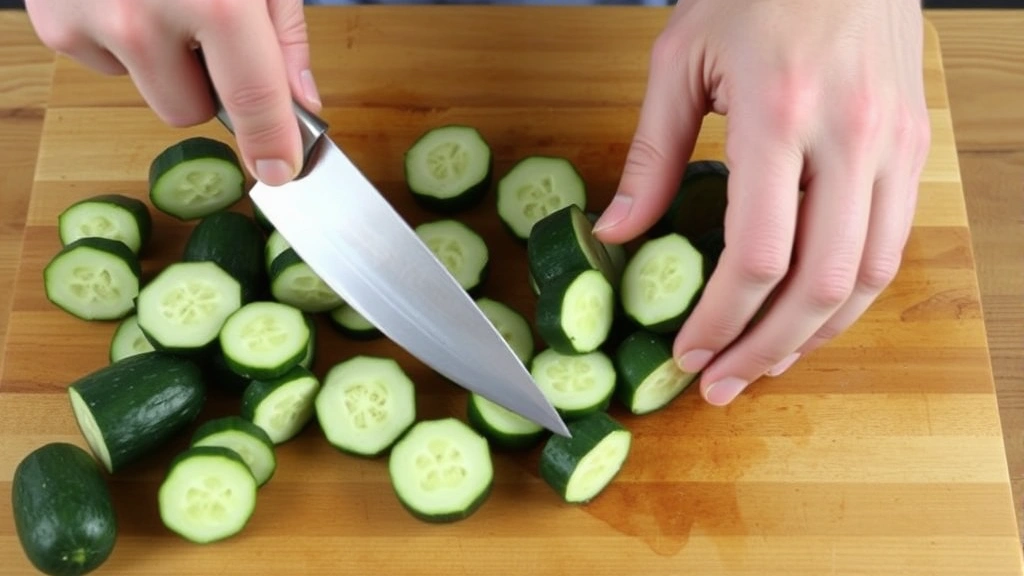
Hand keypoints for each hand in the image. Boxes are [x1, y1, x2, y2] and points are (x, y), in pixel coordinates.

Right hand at [24, 0, 320, 185]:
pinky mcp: (52, 21)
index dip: (272, 144)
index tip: (282, 171)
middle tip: (210, 30)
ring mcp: (88, 19)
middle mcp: (143, 17)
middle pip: (189, 111)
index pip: (252, 101)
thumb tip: (302, 104)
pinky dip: (122, 42)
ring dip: (165, 63)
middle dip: (209, 84)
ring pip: (147, 92)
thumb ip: (286, 38)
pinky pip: (105, 65)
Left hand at [592, 0, 930, 405]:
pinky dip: (851, 295)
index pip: (757, 256)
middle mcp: (850, 138)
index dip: (720, 320)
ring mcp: (893, 144)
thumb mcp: (678, 61)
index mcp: (779, 115)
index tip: (686, 352)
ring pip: (868, 277)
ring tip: (764, 366)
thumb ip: (650, 156)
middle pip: (819, 285)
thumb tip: (619, 234)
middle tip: (721, 385)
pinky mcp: (912, 146)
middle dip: (765, 350)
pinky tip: (811, 317)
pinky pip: (892, 244)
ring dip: (814, 336)